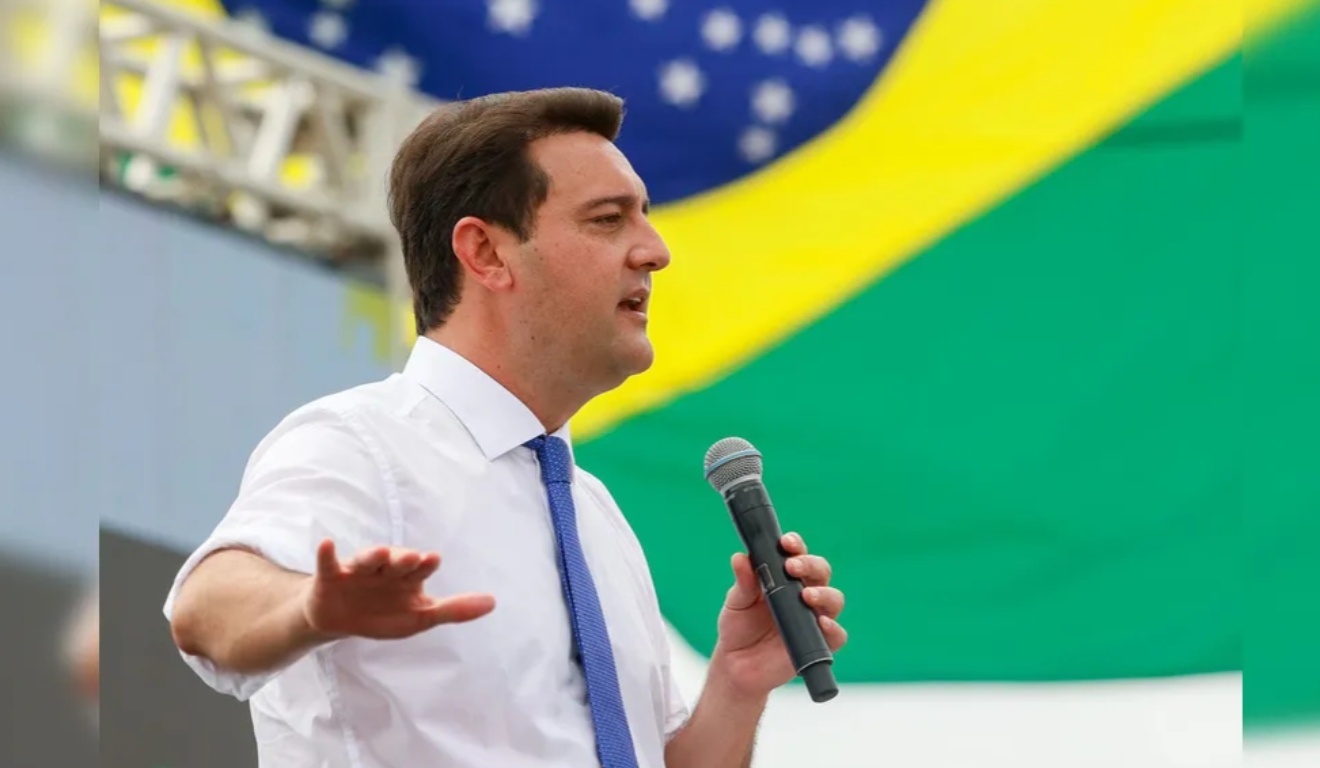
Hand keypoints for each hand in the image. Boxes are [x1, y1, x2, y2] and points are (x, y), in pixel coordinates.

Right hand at [301, 539, 495, 640]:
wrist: (340, 620)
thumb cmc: (384, 613)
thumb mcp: (420, 617)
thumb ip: (454, 610)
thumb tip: (493, 602)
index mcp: (408, 578)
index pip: (420, 568)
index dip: (426, 564)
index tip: (433, 559)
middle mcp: (385, 569)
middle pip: (395, 561)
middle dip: (402, 559)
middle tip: (411, 557)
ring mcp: (358, 571)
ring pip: (367, 560)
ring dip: (373, 556)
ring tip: (380, 553)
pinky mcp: (331, 577)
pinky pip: (328, 563)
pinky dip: (327, 554)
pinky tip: (327, 544)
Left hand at [709, 532, 846, 697]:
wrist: (736, 665)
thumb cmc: (738, 627)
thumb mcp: (736, 602)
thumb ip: (743, 582)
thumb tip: (740, 557)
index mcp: (786, 578)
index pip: (798, 555)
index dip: (796, 545)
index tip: (785, 543)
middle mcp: (804, 594)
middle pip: (821, 572)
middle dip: (810, 565)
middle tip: (792, 567)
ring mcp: (814, 619)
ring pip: (834, 600)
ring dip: (824, 594)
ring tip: (806, 595)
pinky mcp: (818, 644)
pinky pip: (836, 635)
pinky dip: (833, 628)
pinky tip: (821, 623)